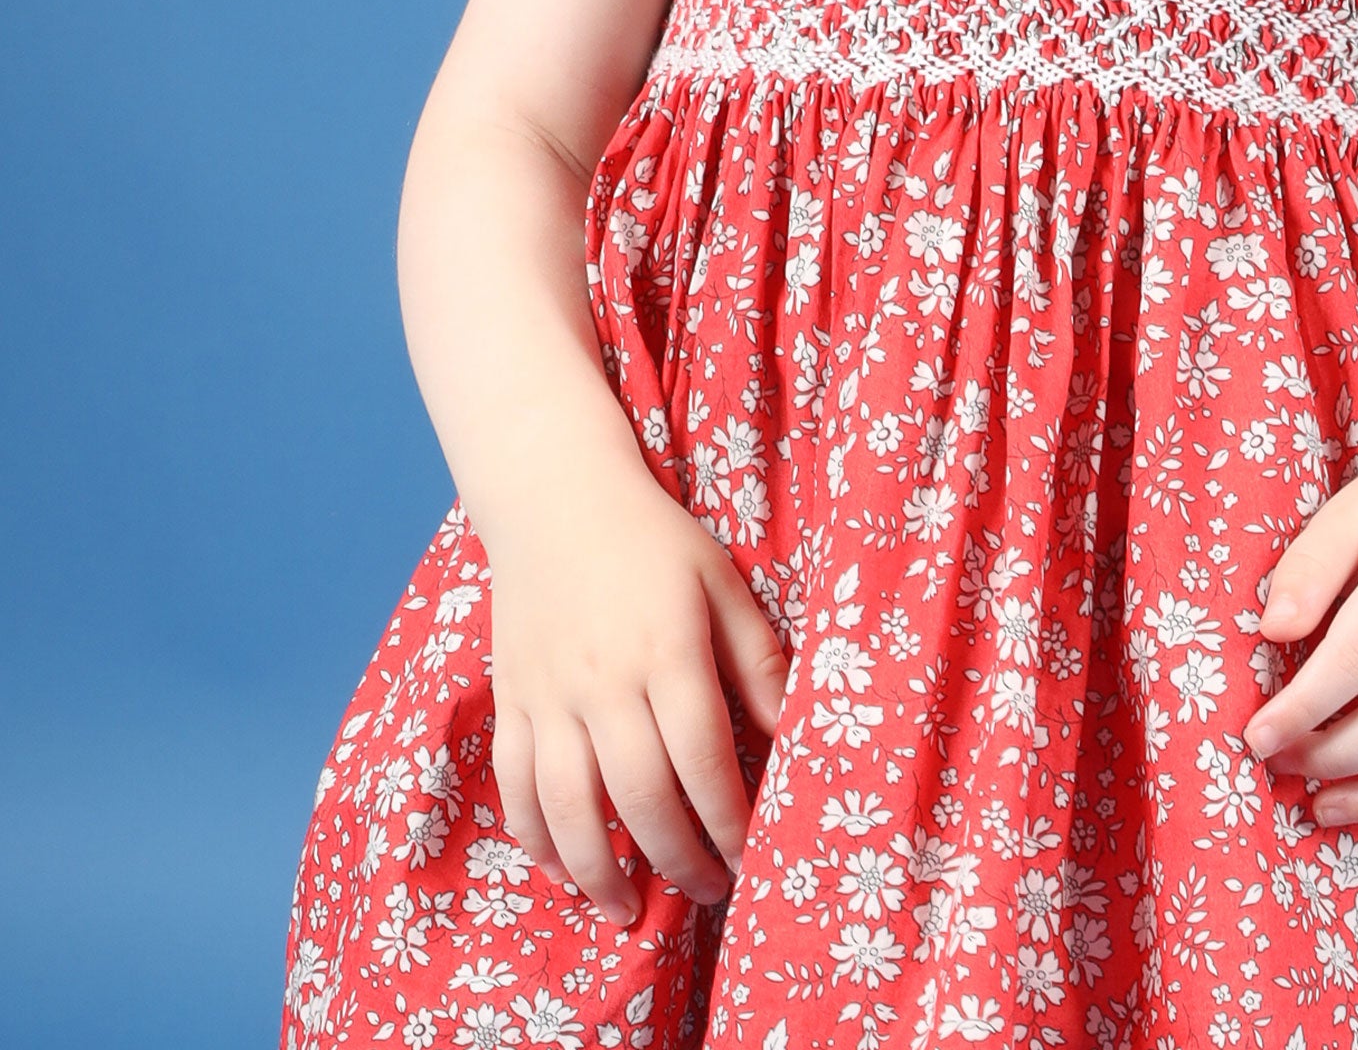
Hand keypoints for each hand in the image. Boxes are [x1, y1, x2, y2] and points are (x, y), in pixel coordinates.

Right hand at [483, 469, 791, 925]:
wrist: (556, 499)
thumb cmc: (653, 541)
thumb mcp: (721, 582)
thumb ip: (756, 659)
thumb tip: (792, 733)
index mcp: (667, 650)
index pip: (704, 758)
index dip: (728, 819)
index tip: (749, 856)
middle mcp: (604, 680)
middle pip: (641, 796)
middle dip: (678, 859)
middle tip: (708, 892)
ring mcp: (550, 694)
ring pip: (569, 806)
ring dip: (600, 872)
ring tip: (629, 911)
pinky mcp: (511, 700)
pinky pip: (515, 785)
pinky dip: (535, 838)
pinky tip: (563, 871)